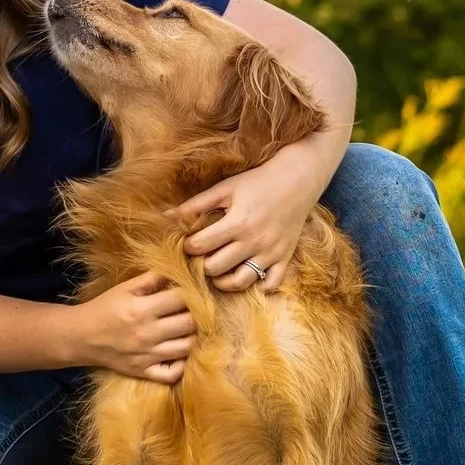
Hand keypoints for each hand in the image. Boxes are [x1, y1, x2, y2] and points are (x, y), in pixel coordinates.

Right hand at [70, 269, 196, 383]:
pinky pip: (172, 374)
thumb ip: (151, 278)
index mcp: (142, 309)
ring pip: (187, 348)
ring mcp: (147, 355)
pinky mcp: (144, 372)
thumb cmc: (104, 308)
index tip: (193, 292)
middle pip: (189, 323)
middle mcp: (147, 333)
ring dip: (193, 337)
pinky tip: (179, 353)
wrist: (81, 337)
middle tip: (196, 310)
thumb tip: (177, 270)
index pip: (181, 299)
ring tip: (189, 329)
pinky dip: (181, 365)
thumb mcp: (124, 288)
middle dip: (197, 314)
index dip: (192, 293)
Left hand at [170, 148, 319, 293]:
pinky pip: (270, 284)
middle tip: (202, 256)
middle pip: (216, 268)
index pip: (201, 246)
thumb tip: (166, 216)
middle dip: (203, 264)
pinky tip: (246, 274)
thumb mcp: (225, 188)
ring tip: (218, 270)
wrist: (297, 179)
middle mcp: (254, 242)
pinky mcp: (285, 258)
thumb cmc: (258, 181)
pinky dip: (257, 285)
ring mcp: (271, 253)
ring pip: (240, 282)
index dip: (188, 246)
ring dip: (223, 281)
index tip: (189, 241)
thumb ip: (196, 204)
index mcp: (237, 223)